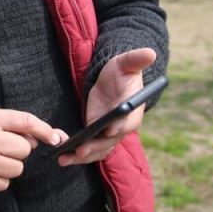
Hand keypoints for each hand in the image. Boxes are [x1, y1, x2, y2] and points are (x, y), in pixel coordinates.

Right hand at [0, 107, 60, 190]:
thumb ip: (17, 124)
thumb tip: (50, 137)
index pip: (26, 122)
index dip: (45, 130)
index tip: (57, 138)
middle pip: (25, 149)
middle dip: (18, 148)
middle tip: (2, 145)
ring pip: (18, 168)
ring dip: (11, 164)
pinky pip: (5, 183)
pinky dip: (0, 177)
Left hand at [58, 47, 155, 166]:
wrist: (113, 79)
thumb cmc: (122, 70)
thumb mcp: (126, 62)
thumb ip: (136, 59)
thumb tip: (150, 52)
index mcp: (133, 111)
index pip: (129, 122)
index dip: (120, 126)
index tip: (109, 130)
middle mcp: (122, 127)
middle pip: (110, 142)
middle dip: (95, 147)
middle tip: (80, 150)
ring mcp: (109, 133)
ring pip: (98, 150)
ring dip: (82, 156)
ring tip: (63, 159)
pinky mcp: (97, 134)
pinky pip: (90, 148)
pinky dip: (77, 154)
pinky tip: (62, 156)